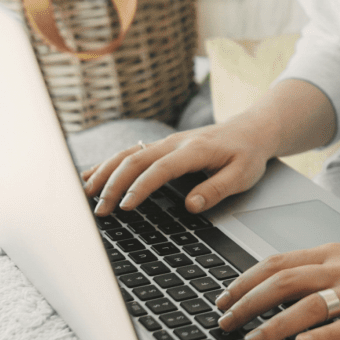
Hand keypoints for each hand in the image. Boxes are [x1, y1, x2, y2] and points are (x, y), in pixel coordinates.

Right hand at [81, 120, 270, 216]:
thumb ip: (217, 189)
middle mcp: (175, 143)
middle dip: (114, 184)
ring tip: (86, 194)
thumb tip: (191, 206)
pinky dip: (109, 163)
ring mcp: (166, 142)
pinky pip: (131, 152)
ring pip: (128, 153)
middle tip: (100, 210)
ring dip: (105, 172)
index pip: (161, 168)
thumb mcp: (243, 175)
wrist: (252, 129)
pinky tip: (91, 175)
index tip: (125, 207)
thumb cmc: (248, 153)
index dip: (141, 187)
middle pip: (136, 160)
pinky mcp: (162, 146)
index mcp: (194, 150)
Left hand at [213, 240, 339, 339]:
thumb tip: (287, 281)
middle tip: (223, 324)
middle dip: (247, 304)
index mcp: (338, 254)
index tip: (223, 297)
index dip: (246, 280)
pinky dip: (321, 336)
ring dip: (274, 325)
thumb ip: (327, 267)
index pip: (280, 262)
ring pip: (309, 305)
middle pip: (285, 282)